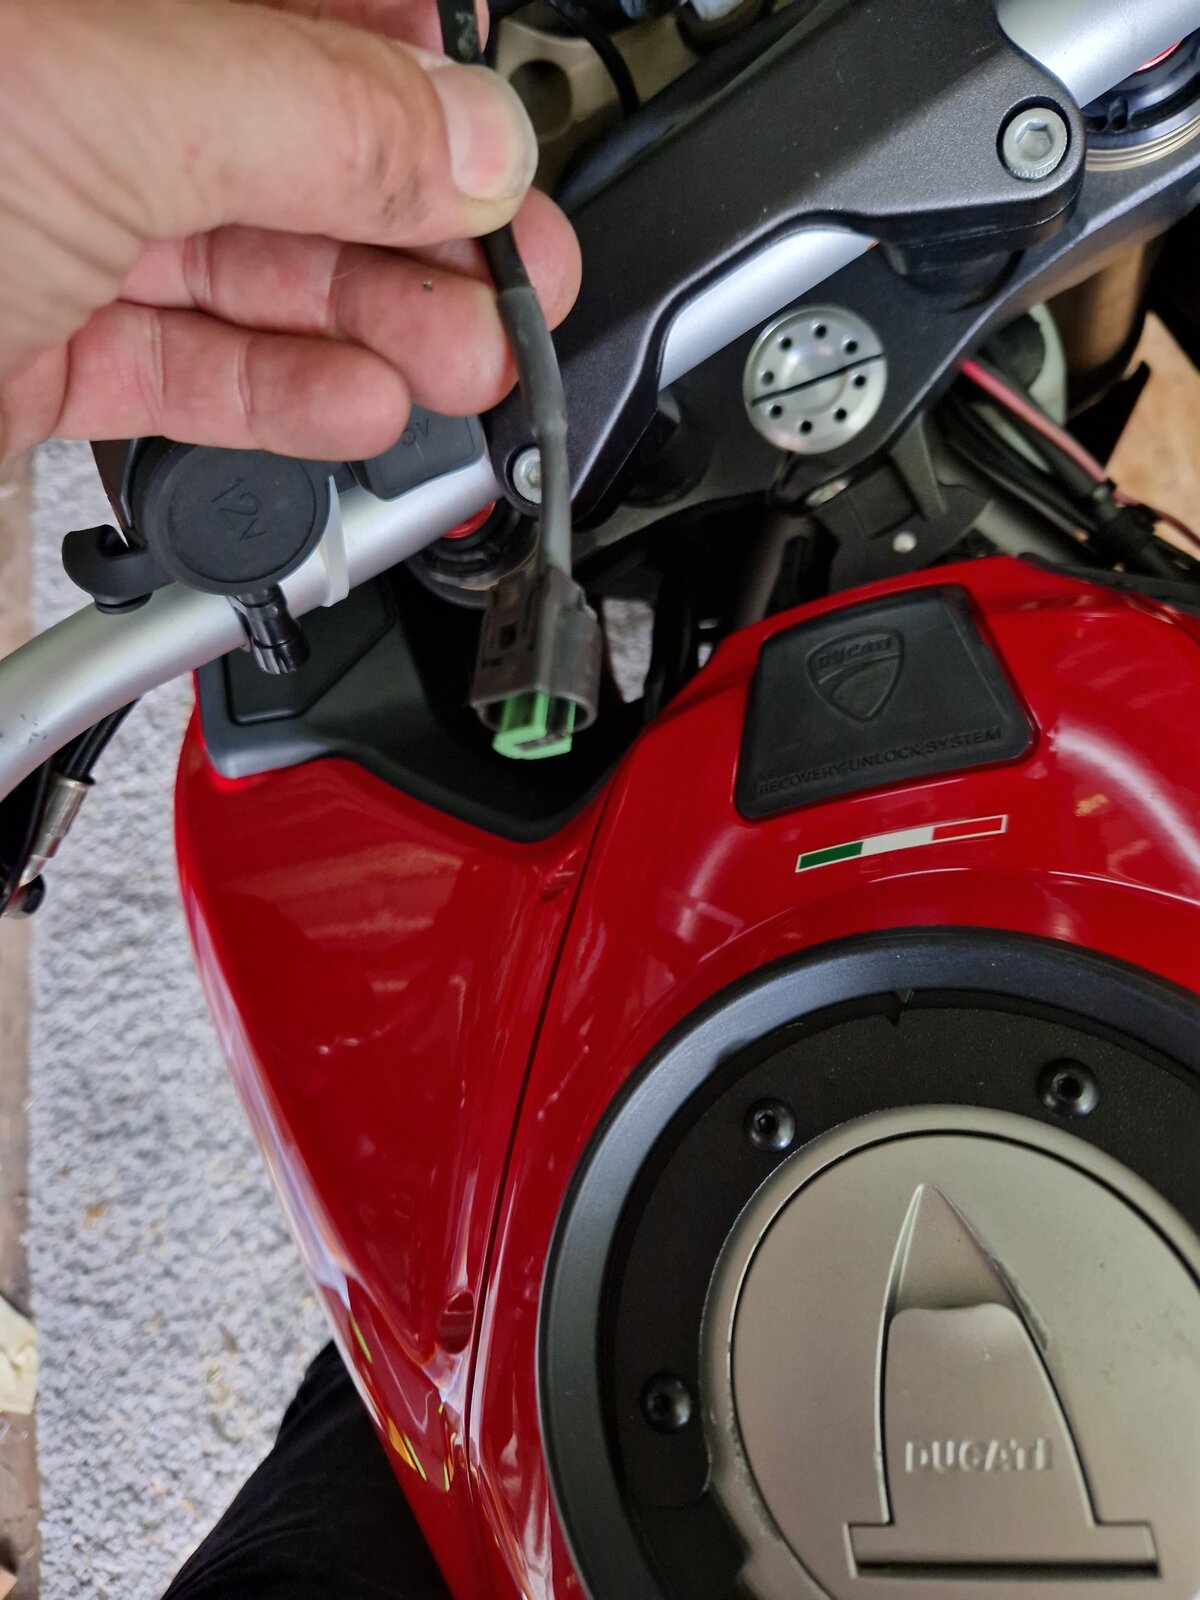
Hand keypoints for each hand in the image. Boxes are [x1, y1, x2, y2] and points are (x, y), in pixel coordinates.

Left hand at [0, 0, 580, 460]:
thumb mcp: (101, 103)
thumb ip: (312, 116)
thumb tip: (476, 141)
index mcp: (88, 0)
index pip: (297, 10)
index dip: (411, 67)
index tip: (499, 146)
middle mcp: (68, 102)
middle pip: (289, 151)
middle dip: (423, 227)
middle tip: (520, 286)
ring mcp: (43, 229)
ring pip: (250, 271)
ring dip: (378, 325)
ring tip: (471, 363)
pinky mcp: (32, 353)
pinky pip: (187, 370)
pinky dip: (285, 397)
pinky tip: (364, 408)